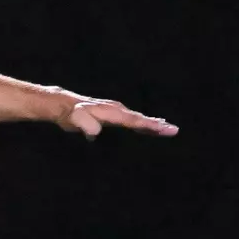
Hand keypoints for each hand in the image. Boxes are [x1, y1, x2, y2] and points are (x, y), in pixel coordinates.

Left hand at [57, 97, 178, 138]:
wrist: (65, 106)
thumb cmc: (72, 114)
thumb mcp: (76, 119)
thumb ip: (85, 124)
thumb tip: (95, 132)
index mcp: (112, 112)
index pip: (134, 121)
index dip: (149, 125)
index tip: (163, 127)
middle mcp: (117, 110)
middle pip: (140, 119)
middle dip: (157, 125)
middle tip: (174, 130)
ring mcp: (116, 112)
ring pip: (138, 119)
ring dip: (152, 124)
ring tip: (167, 129)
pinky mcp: (112, 116)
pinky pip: (131, 121)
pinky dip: (142, 124)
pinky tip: (149, 129)